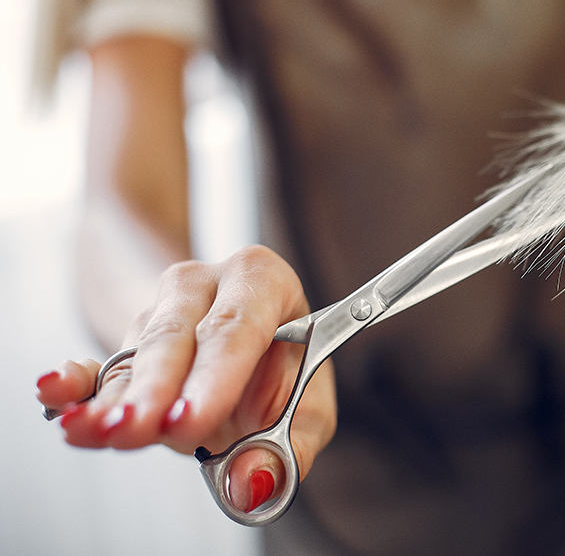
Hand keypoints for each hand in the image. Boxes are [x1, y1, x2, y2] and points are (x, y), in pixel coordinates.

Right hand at [36, 245, 335, 512]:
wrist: (253, 346)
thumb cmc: (284, 373)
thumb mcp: (308, 407)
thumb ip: (289, 445)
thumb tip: (253, 483)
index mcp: (263, 282)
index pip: (236, 327)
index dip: (211, 377)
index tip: (189, 421)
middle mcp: (208, 285)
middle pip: (176, 337)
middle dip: (154, 390)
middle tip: (133, 431)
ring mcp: (160, 309)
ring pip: (136, 357)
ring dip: (114, 401)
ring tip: (93, 432)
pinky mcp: (127, 343)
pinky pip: (98, 362)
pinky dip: (77, 383)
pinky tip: (55, 394)